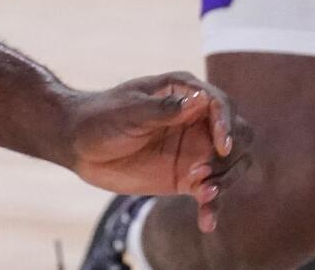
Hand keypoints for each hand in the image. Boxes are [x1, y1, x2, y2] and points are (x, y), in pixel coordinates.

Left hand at [60, 75, 252, 233]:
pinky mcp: (185, 177)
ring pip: (229, 166)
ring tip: (203, 194)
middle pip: (237, 135)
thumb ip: (164, 109)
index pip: (221, 105)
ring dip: (225, 181)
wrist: (77, 143)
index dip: (226, 124)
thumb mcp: (130, 111)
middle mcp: (196, 120)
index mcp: (184, 92)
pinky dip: (212, 207)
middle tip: (208, 172)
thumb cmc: (101, 117)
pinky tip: (207, 222)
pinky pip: (209, 192)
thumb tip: (200, 99)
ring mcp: (193, 149)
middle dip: (232, 154)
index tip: (221, 146)